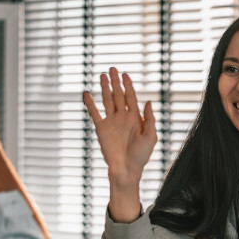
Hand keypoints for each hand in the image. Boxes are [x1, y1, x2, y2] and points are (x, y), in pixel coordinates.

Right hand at [82, 67, 156, 189]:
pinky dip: (90, 103)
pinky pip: (95, 113)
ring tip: (102, 75)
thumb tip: (148, 101)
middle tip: (112, 68)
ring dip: (105, 88)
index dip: (128, 85)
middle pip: (118, 95)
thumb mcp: (151, 137)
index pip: (131, 97)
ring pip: (107, 100)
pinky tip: (87, 93)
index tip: (125, 74)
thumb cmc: (141, 156)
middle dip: (116, 82)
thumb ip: (150, 119)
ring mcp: (111, 122)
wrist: (126, 169)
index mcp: (135, 118)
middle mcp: (123, 117)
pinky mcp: (101, 129)